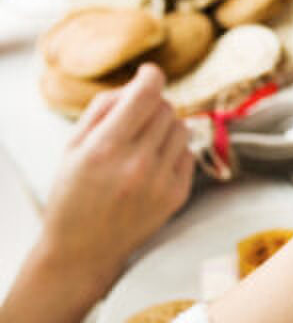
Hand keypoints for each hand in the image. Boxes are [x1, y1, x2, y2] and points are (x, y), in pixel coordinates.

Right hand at [40, 64, 194, 288]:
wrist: (83, 249)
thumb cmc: (73, 194)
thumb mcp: (73, 147)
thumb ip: (103, 109)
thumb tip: (138, 83)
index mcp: (105, 148)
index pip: (145, 95)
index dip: (151, 76)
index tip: (149, 73)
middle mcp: (137, 164)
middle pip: (166, 108)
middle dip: (152, 105)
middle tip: (136, 118)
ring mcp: (161, 181)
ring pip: (182, 128)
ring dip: (165, 127)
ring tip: (143, 143)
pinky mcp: (178, 195)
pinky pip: (188, 153)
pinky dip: (174, 151)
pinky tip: (152, 164)